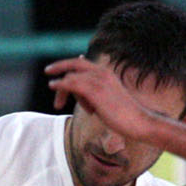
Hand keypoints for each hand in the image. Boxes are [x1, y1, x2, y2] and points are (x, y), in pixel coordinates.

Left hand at [44, 56, 159, 143]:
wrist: (138, 122)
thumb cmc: (124, 116)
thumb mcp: (107, 100)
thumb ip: (94, 93)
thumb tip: (83, 94)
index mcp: (106, 73)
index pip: (82, 63)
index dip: (68, 64)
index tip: (56, 69)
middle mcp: (102, 73)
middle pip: (75, 64)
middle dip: (60, 66)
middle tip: (47, 71)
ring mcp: (99, 81)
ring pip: (71, 77)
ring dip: (60, 90)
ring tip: (57, 105)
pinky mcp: (95, 91)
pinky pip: (72, 83)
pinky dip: (60, 84)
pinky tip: (53, 86)